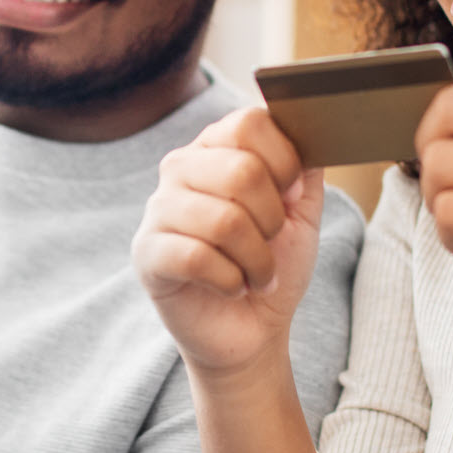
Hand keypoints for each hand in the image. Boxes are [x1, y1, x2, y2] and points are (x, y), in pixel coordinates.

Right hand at [132, 107, 325, 377]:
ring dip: (258, 260)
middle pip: (241, 170)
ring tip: (258, 274)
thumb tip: (305, 134)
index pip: (249, 123)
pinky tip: (233, 287)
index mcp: (217, 146)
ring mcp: (158, 209)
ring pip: (224, 221)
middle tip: (272, 243)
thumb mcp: (303, 211)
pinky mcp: (146, 253)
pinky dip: (231, 280)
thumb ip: (306, 167)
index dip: (284, 162)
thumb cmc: (274, 263)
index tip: (291, 196)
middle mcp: (181, 167)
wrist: (252, 328)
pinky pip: (196, 258)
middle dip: (273, 220)